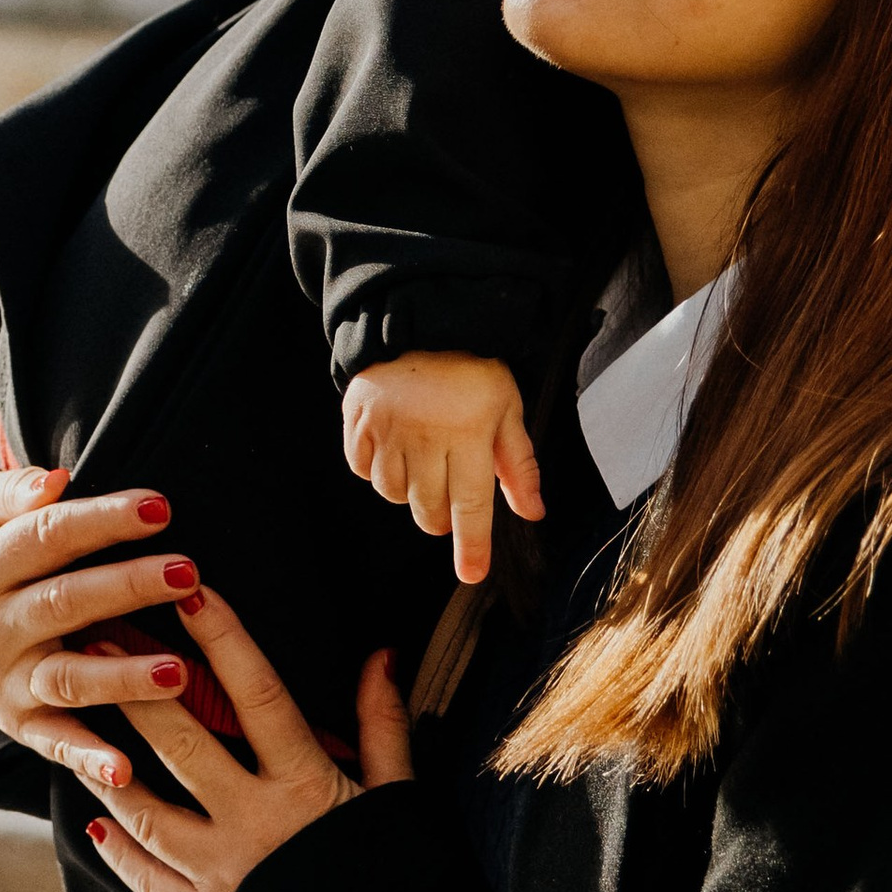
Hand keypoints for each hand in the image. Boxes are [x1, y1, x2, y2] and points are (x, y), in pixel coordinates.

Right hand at [0, 461, 201, 795]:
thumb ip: (14, 491)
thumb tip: (54, 482)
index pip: (48, 536)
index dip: (103, 520)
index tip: (160, 507)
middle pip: (65, 602)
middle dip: (128, 587)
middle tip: (187, 573)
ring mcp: (8, 680)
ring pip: (70, 677)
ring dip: (124, 678)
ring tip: (179, 671)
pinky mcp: (22, 723)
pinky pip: (58, 742)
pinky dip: (89, 759)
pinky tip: (126, 769)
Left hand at [82, 586, 414, 891]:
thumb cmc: (401, 883)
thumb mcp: (400, 798)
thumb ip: (383, 726)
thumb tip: (382, 653)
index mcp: (305, 786)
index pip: (257, 696)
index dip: (224, 639)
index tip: (190, 591)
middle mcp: (253, 824)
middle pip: (182, 744)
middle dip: (136, 688)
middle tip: (100, 638)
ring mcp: (221, 875)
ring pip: (147, 810)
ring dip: (109, 763)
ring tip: (77, 722)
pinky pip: (150, 879)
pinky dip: (120, 850)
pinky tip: (95, 822)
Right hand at [343, 350, 543, 584]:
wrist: (421, 317)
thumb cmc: (472, 367)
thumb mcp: (507, 408)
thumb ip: (519, 464)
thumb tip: (532, 512)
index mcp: (469, 435)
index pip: (472, 506)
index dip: (472, 546)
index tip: (471, 574)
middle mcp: (426, 437)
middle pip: (429, 510)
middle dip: (442, 514)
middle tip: (450, 486)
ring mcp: (388, 430)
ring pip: (394, 494)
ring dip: (410, 490)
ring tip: (422, 460)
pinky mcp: (359, 421)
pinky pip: (362, 470)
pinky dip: (377, 470)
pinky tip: (393, 449)